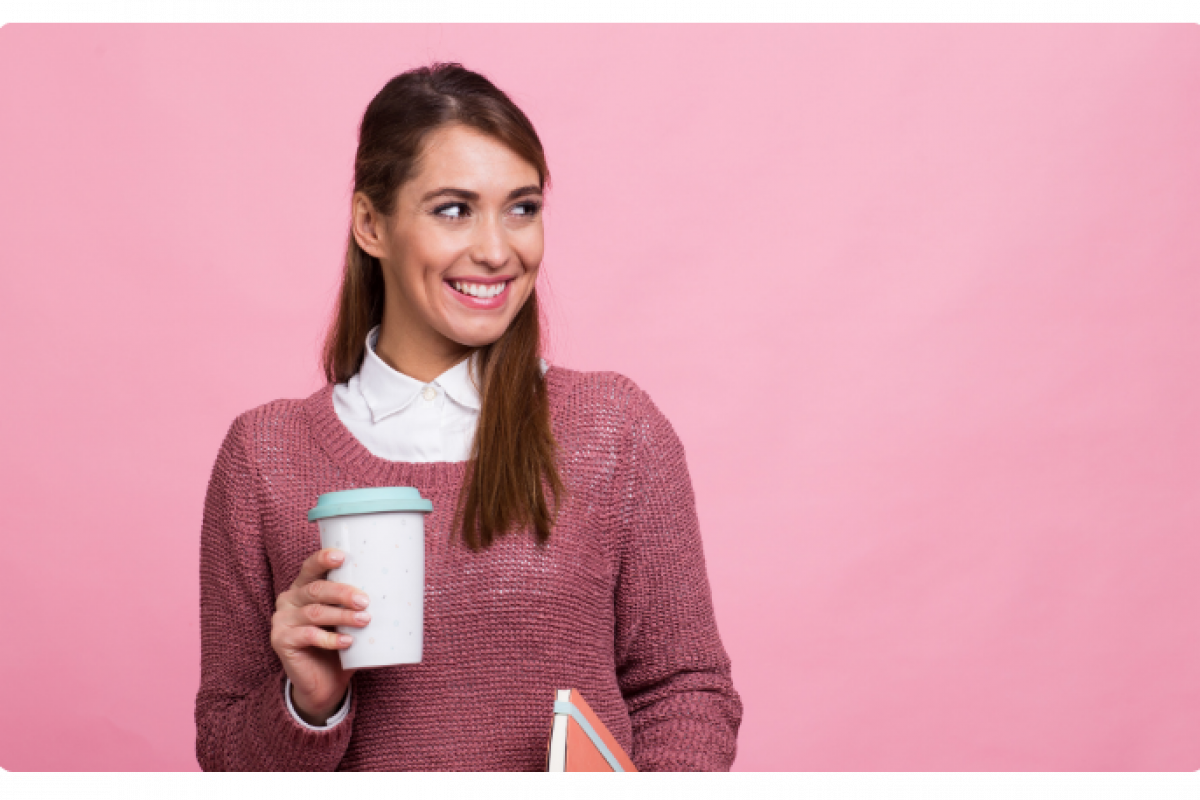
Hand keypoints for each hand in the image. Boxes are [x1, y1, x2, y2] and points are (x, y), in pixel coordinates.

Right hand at [271, 548, 368, 724]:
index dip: (323, 559)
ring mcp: (281, 620)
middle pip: (316, 590)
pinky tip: (347, 642)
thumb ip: (360, 604)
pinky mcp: (281, 641)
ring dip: (342, 616)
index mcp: (303, 587)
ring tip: (364, 620)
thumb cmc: (341, 644)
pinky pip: (307, 636)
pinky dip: (330, 639)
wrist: (324, 683)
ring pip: (315, 613)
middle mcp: (289, 599)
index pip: (310, 567)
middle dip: (343, 593)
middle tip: (366, 601)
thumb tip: (403, 589)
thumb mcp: (350, 619)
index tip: (343, 557)